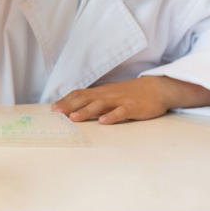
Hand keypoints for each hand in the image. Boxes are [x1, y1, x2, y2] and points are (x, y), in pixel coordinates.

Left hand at [52, 77, 175, 124]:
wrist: (156, 88)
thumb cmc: (130, 93)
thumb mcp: (110, 95)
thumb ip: (95, 100)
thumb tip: (76, 108)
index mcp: (100, 92)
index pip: (79, 94)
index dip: (66, 101)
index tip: (53, 109)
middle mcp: (107, 95)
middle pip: (85, 99)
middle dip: (70, 106)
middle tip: (57, 114)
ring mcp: (120, 100)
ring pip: (100, 105)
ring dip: (86, 111)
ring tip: (74, 118)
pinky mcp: (133, 107)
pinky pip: (121, 111)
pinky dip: (112, 116)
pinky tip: (104, 121)